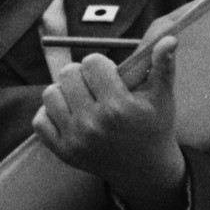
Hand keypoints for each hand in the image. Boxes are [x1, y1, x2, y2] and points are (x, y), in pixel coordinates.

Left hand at [33, 31, 186, 209]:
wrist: (145, 170)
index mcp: (117, 106)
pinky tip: (69, 115)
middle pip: (67, 74)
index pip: (91, 62)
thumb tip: (169, 39)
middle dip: (82, 75)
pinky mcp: (63, 152)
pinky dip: (50, 114)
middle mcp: (92, 123)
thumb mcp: (163, 98)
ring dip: (65, 92)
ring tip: (82, 99)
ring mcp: (75, 139)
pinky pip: (40, 120)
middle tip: (95, 86)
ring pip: (50, 94)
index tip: (110, 76)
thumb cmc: (154, 127)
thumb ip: (163, 67)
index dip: (101, 65)